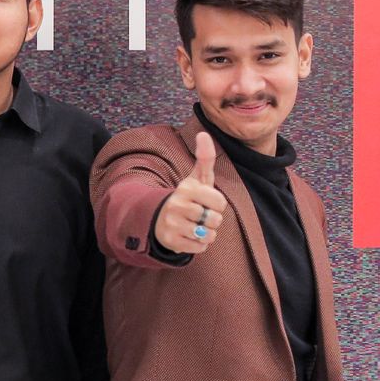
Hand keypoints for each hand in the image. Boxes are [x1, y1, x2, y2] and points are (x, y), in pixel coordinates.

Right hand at [151, 131, 226, 255]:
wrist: (159, 219)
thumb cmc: (187, 198)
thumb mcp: (196, 178)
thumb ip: (204, 158)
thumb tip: (204, 133)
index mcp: (186, 188)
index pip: (220, 202)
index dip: (217, 204)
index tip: (204, 202)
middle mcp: (177, 205)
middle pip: (216, 220)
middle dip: (212, 221)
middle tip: (198, 216)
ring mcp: (173, 223)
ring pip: (209, 235)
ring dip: (206, 234)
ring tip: (194, 226)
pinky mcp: (171, 241)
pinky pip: (200, 247)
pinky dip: (199, 245)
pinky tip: (188, 236)